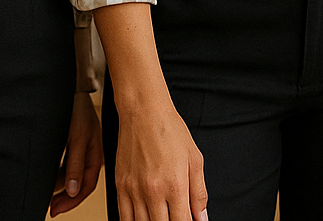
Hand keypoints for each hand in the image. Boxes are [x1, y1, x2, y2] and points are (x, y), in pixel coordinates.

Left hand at [49, 92, 103, 214]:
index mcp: (96, 154)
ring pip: (69, 175)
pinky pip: (63, 165)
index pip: (87, 185)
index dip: (73, 200)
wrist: (69, 88)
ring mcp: (78, 149)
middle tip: (50, 207)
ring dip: (58, 186)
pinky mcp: (69, 143)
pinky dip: (55, 174)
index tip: (56, 209)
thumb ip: (75, 165)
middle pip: (78, 183)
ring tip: (45, 193)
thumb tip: (74, 190)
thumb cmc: (77, 108)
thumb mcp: (76, 138)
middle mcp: (88, 153)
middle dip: (65, 197)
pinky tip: (47, 177)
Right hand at [113, 96, 207, 220]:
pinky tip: (143, 220)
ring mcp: (134, 190)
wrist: (144, 112)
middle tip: (175, 217)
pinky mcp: (120, 186)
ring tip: (161, 218)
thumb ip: (199, 193)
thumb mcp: (195, 160)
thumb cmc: (170, 131)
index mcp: (175, 185)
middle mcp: (153, 191)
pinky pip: (124, 217)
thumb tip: (202, 218)